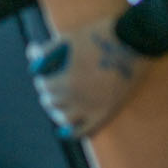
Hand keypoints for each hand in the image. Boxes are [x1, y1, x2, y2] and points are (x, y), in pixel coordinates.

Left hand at [27, 17, 149, 137]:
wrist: (136, 41)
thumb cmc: (101, 35)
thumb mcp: (69, 38)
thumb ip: (47, 50)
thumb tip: (32, 58)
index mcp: (68, 81)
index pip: (44, 86)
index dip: (42, 80)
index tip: (45, 75)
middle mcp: (78, 99)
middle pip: (52, 102)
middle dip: (49, 94)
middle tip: (51, 88)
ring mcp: (94, 108)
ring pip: (65, 119)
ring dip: (57, 112)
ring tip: (58, 106)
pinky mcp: (107, 112)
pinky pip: (87, 131)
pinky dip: (74, 132)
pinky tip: (66, 131)